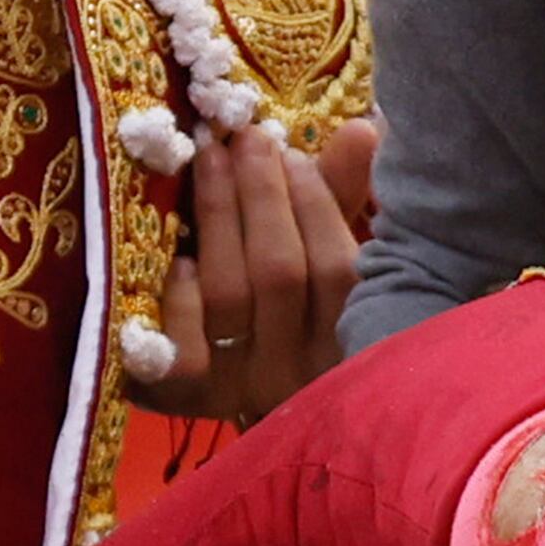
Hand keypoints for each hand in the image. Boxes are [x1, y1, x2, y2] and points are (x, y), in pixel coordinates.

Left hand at [142, 114, 374, 421]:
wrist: (258, 416)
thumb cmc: (298, 316)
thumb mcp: (326, 261)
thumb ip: (341, 200)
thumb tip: (364, 129)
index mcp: (349, 339)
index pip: (338, 268)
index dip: (314, 202)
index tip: (289, 151)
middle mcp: (299, 371)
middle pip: (278, 274)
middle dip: (260, 194)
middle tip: (244, 137)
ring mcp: (240, 387)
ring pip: (229, 296)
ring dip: (218, 218)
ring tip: (210, 159)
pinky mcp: (186, 398)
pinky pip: (182, 352)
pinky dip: (180, 299)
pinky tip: (180, 258)